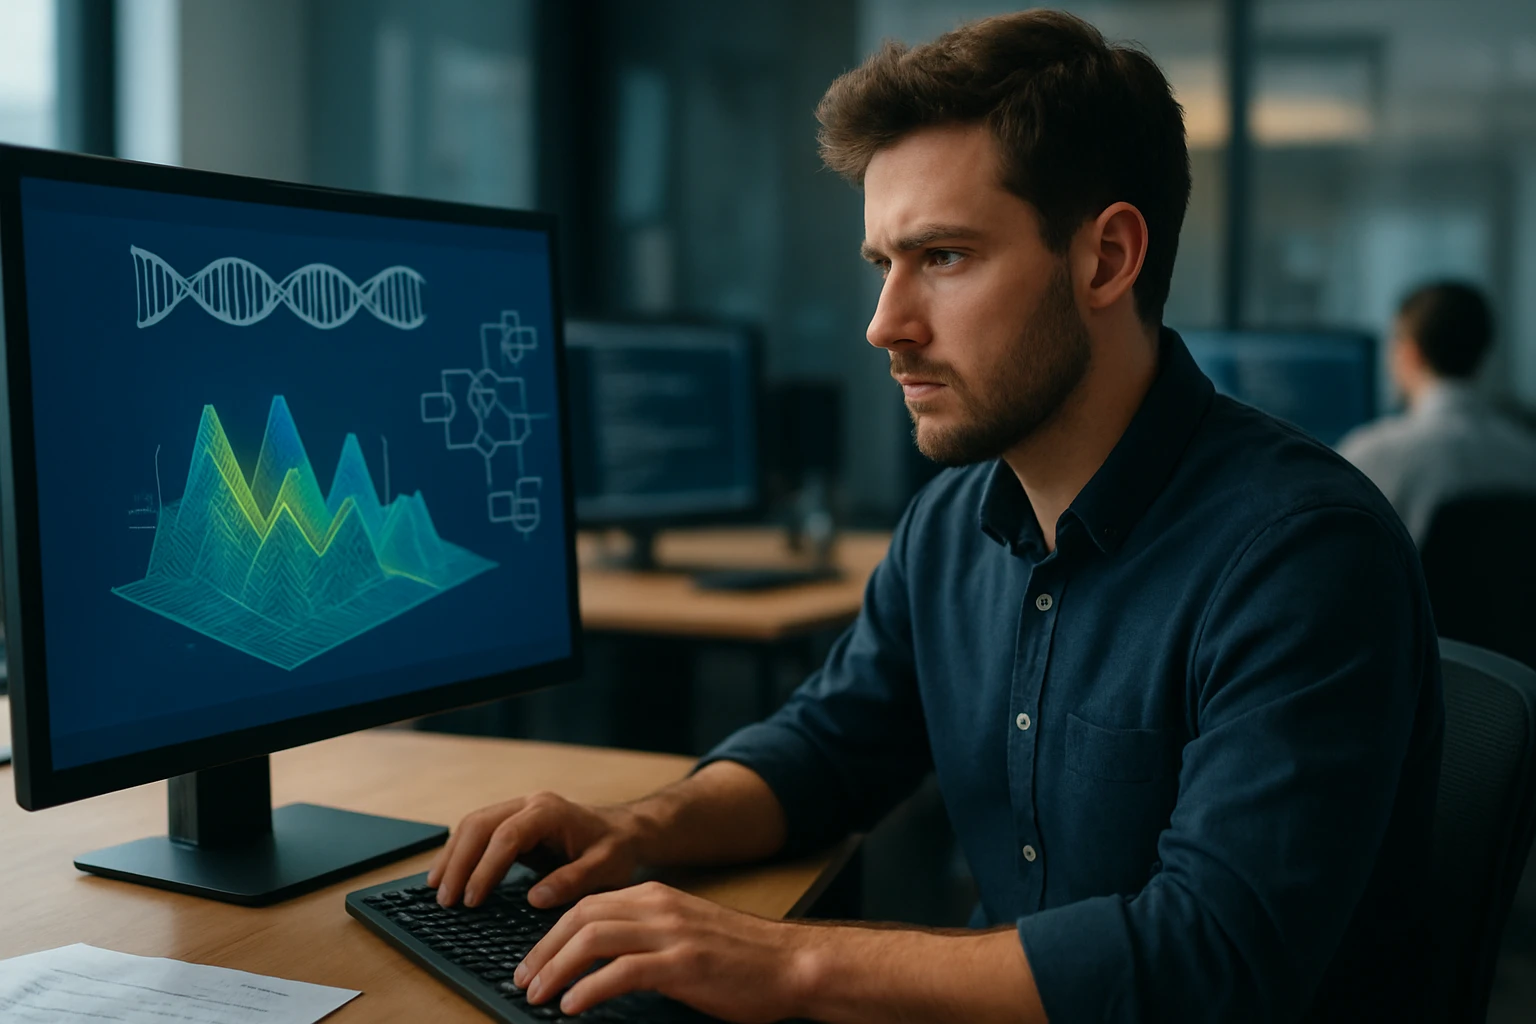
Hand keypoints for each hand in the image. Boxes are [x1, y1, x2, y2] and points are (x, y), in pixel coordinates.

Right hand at [426, 791, 646, 907]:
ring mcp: (519, 810)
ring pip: (473, 824)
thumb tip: (534, 898)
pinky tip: (447, 875)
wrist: (627, 831)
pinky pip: (478, 832)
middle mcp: (529, 804)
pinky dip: (460, 852)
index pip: (506, 836)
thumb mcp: (606, 868)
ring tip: (436, 890)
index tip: (472, 900)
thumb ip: (572, 881)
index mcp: (550, 812)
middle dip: (458, 862)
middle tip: (445, 899)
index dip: (485, 868)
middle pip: (480, 824)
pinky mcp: (514, 822)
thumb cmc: (618, 850)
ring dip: (452, 856)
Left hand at [513, 881, 807, 1022]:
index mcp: (656, 897)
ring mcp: (671, 934)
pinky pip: (622, 972)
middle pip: (581, 918)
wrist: (791, 963)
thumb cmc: (740, 957)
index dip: (550, 934)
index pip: (587, 905)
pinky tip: (573, 1006)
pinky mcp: (683, 965)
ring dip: (556, 968)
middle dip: (543, 950)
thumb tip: (599, 961)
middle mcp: (659, 907)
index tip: (531, 962)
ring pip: (593, 939)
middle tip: (523, 980)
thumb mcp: (685, 932)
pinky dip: (590, 988)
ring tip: (538, 995)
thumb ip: (646, 936)